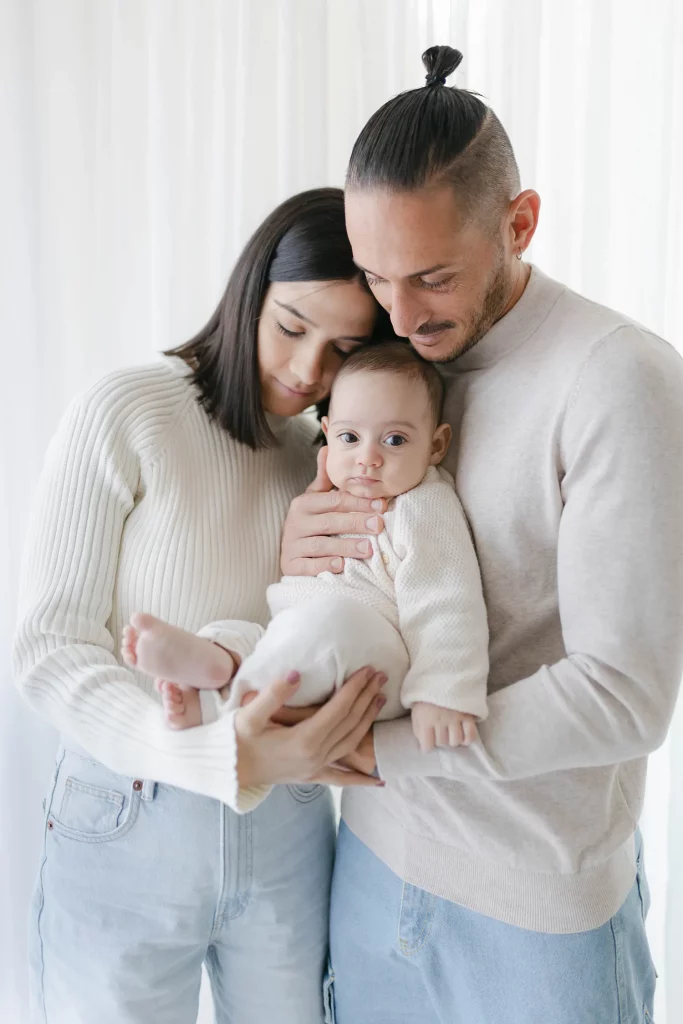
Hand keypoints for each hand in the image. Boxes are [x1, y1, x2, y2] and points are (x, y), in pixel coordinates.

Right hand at [235, 667, 387, 787]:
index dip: (355, 688)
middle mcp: (314, 756)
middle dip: (366, 698)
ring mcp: (314, 769)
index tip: (368, 670)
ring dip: (368, 721)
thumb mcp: (249, 714)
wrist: (227, 770)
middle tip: (381, 677)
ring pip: (350, 743)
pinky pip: (342, 778)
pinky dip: (361, 778)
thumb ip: (274, 694)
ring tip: (380, 700)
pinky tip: (379, 780)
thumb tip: (296, 673)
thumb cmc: (236, 739)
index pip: (338, 709)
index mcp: (303, 740)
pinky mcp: (310, 777)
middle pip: (349, 723)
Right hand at [281, 447, 386, 575]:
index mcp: (304, 504)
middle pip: (330, 521)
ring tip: (368, 549)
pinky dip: (324, 565)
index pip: (335, 501)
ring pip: (320, 544)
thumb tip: (327, 447)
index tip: (382, 504)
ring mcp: (292, 545)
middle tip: (379, 525)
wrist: (288, 556)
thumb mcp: (314, 500)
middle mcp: (295, 523)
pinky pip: (308, 566)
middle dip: (356, 522)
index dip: (359, 502)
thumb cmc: (308, 525)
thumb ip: (323, 478)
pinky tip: (341, 565)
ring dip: (345, 546)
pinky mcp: (290, 566)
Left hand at [411, 702, 478, 752]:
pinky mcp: (467, 715)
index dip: (428, 746)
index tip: (429, 741)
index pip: (428, 746)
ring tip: (451, 733)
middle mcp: (440, 721)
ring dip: (453, 740)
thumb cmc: (425, 698)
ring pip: (456, 741)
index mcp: (425, 720)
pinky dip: (467, 739)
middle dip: (440, 741)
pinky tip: (463, 737)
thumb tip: (424, 743)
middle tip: (440, 732)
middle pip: (442, 743)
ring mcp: (455, 718)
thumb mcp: (416, 712)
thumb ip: (418, 729)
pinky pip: (471, 734)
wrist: (440, 677)